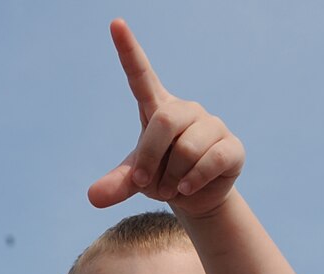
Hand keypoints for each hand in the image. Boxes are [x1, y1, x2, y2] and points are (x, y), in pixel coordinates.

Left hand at [89, 19, 245, 220]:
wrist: (196, 198)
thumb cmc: (162, 177)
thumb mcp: (136, 181)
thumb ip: (117, 184)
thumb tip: (92, 197)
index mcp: (158, 108)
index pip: (141, 75)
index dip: (128, 50)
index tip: (115, 24)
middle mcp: (186, 110)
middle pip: (164, 122)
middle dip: (150, 158)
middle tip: (146, 183)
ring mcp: (211, 125)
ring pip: (187, 148)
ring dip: (172, 178)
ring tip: (172, 188)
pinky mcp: (231, 146)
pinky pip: (211, 160)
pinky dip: (194, 180)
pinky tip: (188, 188)